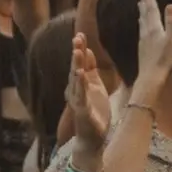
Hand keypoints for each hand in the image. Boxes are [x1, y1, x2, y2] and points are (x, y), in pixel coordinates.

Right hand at [66, 34, 110, 155]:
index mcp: (82, 84)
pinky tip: (80, 74)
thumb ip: (91, 69)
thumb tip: (88, 50)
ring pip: (76, 80)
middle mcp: (76, 90)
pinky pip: (80, 95)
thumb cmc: (94, 111)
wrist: (93, 138)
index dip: (80, 49)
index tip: (81, 33)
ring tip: (77, 51)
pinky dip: (79, 84)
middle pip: (75, 68)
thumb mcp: (95, 86)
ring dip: (76, 65)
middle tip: (77, 36)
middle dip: (77, 53)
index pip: (80, 63)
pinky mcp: (81, 110)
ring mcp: (78, 100)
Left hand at [131, 0, 171, 108]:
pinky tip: (142, 25)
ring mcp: (143, 40)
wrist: (151, 76)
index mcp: (154, 28)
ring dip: (141, 12)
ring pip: (142, 22)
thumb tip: (170, 4)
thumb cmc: (164, 58)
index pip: (151, 10)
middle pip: (145, 14)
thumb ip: (171, 22)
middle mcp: (146, 32)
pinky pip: (141, 29)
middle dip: (143, 3)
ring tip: (140, 5)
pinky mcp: (142, 47)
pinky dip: (142, 22)